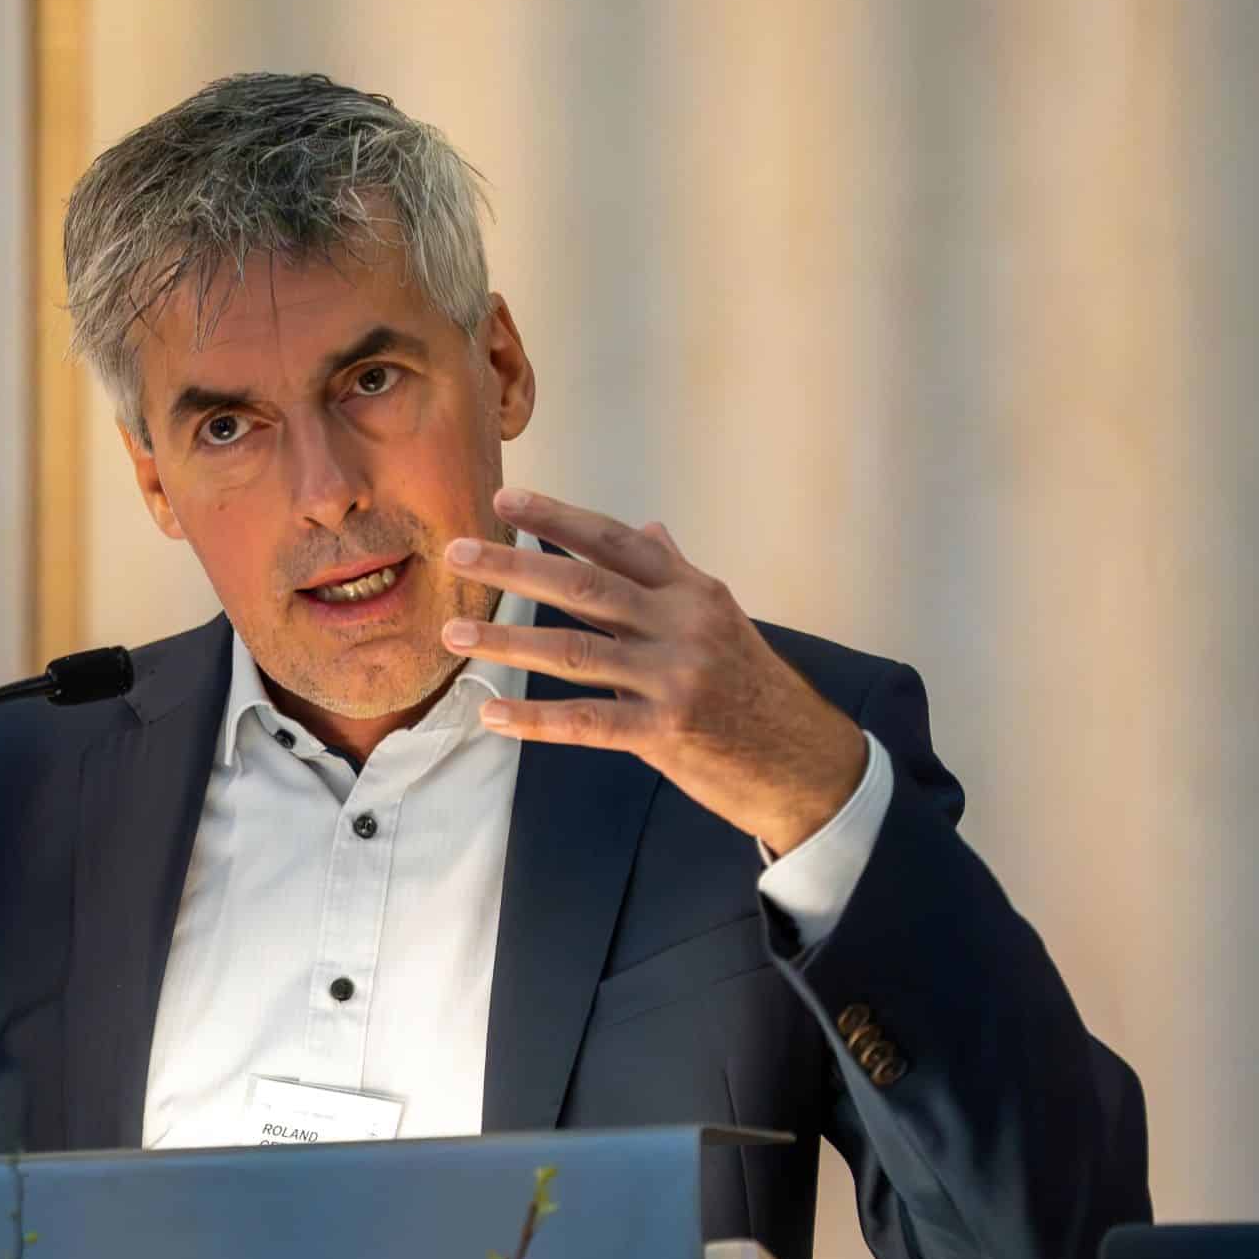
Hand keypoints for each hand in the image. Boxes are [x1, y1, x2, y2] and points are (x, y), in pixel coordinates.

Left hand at [442, 487, 868, 855]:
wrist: (805, 760)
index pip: (615, 542)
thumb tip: (648, 528)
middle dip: (515, 567)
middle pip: (584, 585)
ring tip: (453, 634)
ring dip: (507, 641)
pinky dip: (535, 719)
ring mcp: (674, 677)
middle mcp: (682, 624)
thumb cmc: (753, 688)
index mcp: (692, 590)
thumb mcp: (721, 620)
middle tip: (457, 553)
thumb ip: (675, 575)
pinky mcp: (666, 731)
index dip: (559, 518)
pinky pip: (588, 721)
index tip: (506, 498)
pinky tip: (492, 714)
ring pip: (575, 651)